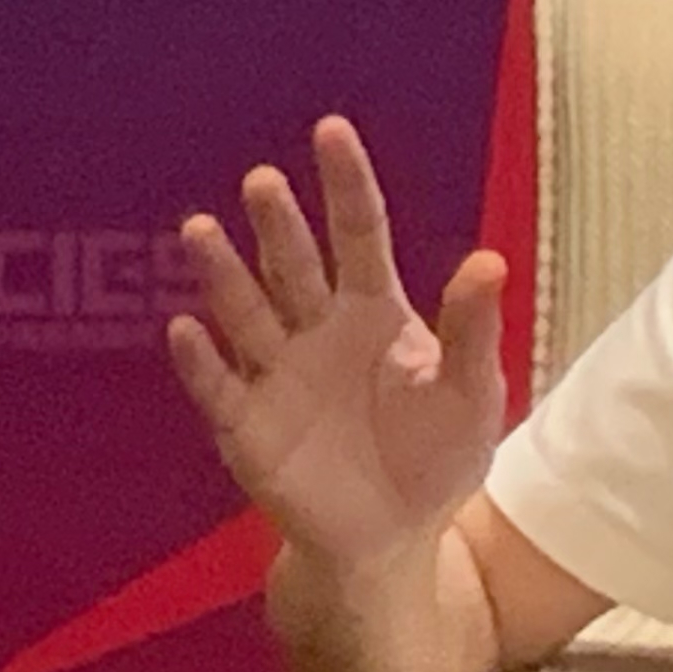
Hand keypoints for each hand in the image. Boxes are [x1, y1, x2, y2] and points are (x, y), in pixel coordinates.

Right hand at [166, 115, 509, 575]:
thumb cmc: (433, 458)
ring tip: (200, 230)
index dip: (346, 183)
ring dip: (222, 274)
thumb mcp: (471, 397)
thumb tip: (488, 259)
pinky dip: (200, 361)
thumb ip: (473, 331)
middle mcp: (316, 329)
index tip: (331, 128)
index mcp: (373, 311)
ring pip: (245, 312)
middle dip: (277, 224)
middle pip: (293, 265)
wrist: (390, 543)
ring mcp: (275, 375)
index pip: (359, 233)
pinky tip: (184, 329)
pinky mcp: (245, 427)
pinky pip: (218, 387)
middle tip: (262, 181)